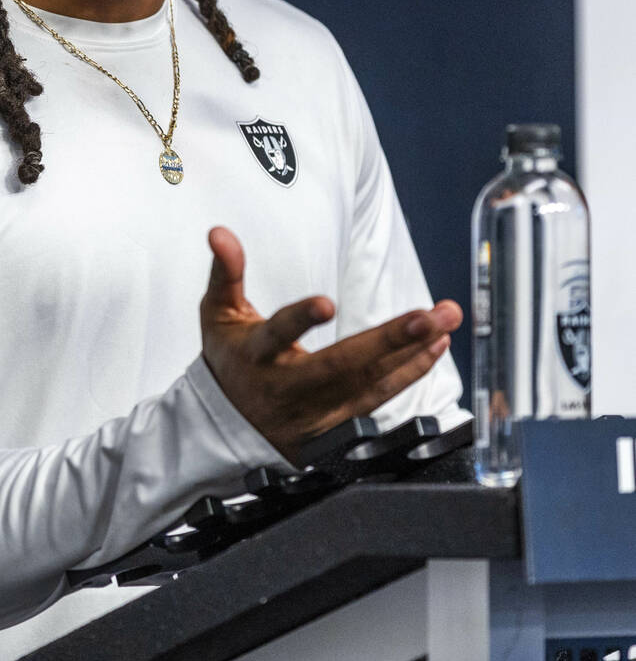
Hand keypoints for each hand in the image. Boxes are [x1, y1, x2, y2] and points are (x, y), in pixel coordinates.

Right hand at [199, 226, 461, 464]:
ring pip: (369, 385)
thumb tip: (220, 233)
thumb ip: (226, 271)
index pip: (277, 334)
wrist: (229, 424)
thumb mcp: (218, 313)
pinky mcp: (337, 428)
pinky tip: (433, 348)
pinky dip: (410, 373)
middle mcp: (287, 387)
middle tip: (428, 316)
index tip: (326, 303)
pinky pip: (380, 400)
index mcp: (255, 355)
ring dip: (412, 353)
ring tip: (443, 323)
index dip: (300, 320)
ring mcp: (315, 413)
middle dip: (389, 341)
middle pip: (341, 366)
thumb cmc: (231, 358)